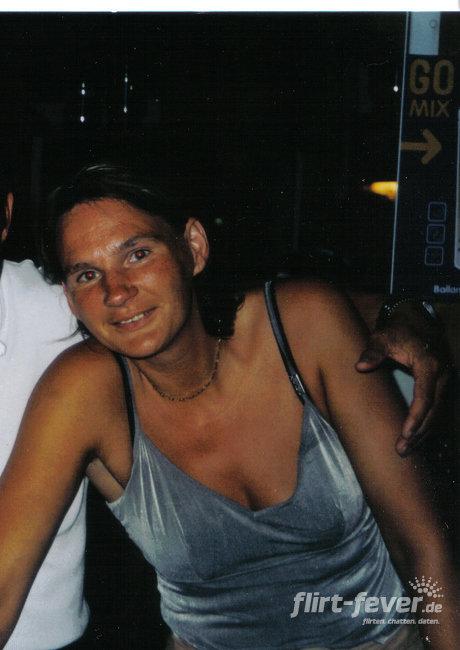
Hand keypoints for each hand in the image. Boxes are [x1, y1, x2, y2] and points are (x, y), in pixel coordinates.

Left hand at [355, 312, 450, 455]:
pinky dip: (427, 425)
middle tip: (402, 450)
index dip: (416, 418)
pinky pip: (437, 409)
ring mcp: (445, 381)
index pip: (425, 397)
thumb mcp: (383, 337)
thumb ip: (373, 351)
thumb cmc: (397, 330)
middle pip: (433, 411)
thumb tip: (360, 366)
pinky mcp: (442, 385)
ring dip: (423, 433)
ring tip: (406, 450)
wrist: (416, 319)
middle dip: (418, 433)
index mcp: (429, 364)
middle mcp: (442, 375)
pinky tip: (415, 438)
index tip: (405, 434)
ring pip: (437, 413)